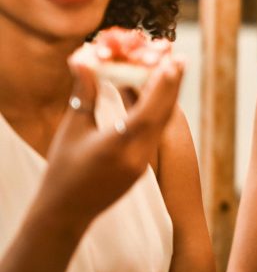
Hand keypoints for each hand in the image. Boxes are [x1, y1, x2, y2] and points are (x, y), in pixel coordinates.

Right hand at [40, 56, 184, 225]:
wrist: (65, 212)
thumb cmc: (63, 170)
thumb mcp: (73, 129)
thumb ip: (84, 94)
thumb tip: (85, 59)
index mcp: (117, 147)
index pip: (147, 113)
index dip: (161, 87)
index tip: (171, 63)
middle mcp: (137, 156)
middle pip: (162, 115)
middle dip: (171, 85)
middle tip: (178, 58)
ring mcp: (142, 163)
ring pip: (161, 123)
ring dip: (167, 96)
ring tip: (172, 70)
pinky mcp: (143, 166)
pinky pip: (154, 132)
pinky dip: (157, 111)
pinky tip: (156, 94)